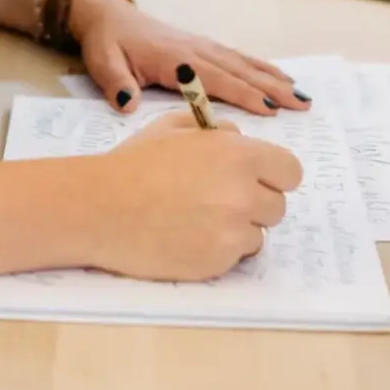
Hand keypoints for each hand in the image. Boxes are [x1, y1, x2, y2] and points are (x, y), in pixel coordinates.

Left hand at [69, 0, 310, 115]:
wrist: (108, 16)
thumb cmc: (107, 43)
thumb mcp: (103, 63)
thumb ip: (116, 82)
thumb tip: (127, 102)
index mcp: (174, 58)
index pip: (214, 79)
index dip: (241, 94)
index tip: (268, 109)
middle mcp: (195, 50)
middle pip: (239, 71)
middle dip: (272, 89)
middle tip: (302, 105)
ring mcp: (202, 46)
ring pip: (244, 64)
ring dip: (274, 79)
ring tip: (302, 96)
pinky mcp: (203, 46)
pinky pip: (238, 58)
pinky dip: (262, 68)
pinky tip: (280, 77)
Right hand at [90, 111, 302, 280]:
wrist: (99, 206)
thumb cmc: (133, 164)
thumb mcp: (172, 127)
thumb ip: (216, 129)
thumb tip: (240, 139)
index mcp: (238, 154)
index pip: (290, 172)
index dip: (271, 176)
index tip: (253, 181)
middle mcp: (243, 193)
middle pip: (277, 206)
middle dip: (254, 204)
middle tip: (217, 202)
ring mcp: (233, 231)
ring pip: (258, 234)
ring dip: (237, 230)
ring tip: (198, 221)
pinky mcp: (218, 262)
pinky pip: (236, 258)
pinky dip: (218, 251)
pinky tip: (187, 237)